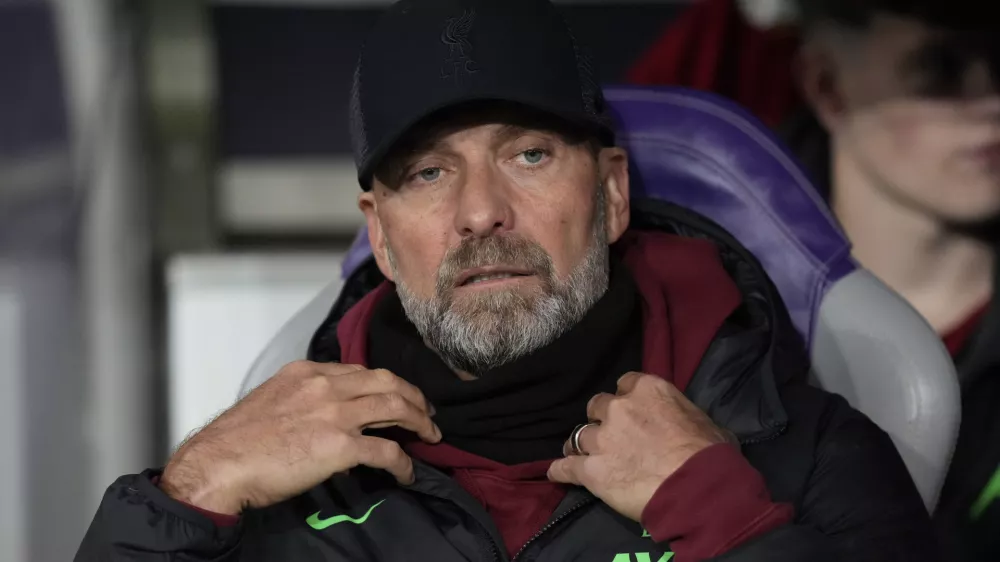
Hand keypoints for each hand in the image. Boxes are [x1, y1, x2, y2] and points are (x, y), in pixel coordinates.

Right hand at [160, 361, 439, 514]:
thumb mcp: (271, 401)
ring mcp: (335, 414)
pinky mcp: (340, 446)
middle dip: (413, 396)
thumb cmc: (235, 440)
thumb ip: (302, 400)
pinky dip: (404, 463)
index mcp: (308, 372)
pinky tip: (408, 472)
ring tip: (430, 435)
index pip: (360, 371)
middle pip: (387, 382)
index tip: (397, 395)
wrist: (218, 464)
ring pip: (395, 408)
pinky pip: (386, 452)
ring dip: (419, 421)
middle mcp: (325, 385)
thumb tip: (322, 419)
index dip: (385, 384)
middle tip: (427, 412)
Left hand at [547, 372, 735, 520]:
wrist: (698, 489)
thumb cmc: (709, 454)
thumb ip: (681, 414)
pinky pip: (566, 468)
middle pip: (597, 407)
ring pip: (579, 436)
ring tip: (581, 454)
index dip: (626, 399)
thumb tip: (683, 423)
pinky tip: (556, 473)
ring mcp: (601, 439)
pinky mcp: (590, 471)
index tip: (631, 412)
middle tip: (611, 436)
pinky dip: (561, 470)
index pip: (625, 383)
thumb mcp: (702, 420)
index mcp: (647, 390)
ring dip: (581, 445)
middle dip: (602, 420)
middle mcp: (618, 408)